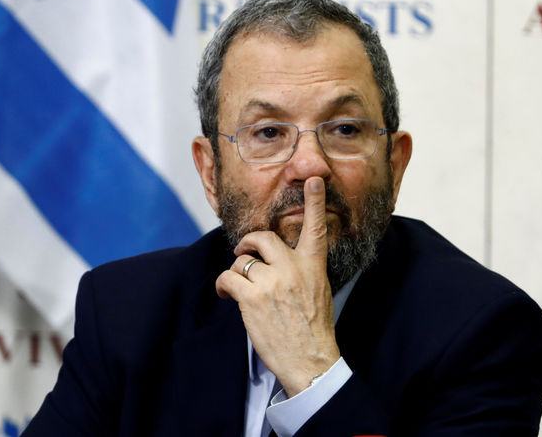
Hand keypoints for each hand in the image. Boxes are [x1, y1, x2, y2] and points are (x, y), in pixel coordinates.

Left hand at [215, 176, 340, 396]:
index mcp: (313, 266)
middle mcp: (293, 268)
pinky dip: (223, 285)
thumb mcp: (318, 291)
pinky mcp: (252, 297)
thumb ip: (301, 270)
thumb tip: (277, 261)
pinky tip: (226, 294)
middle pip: (263, 238)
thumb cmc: (313, 328)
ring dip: (236, 272)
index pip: (316, 227)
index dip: (314, 201)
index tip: (313, 179)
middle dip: (248, 243)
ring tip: (236, 288)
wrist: (310, 360)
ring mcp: (272, 282)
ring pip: (242, 261)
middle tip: (242, 251)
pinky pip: (228, 277)